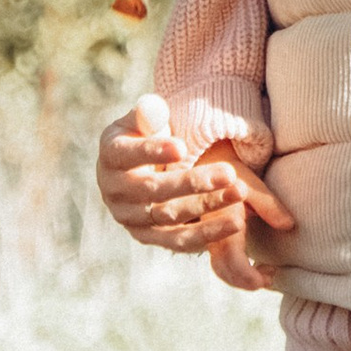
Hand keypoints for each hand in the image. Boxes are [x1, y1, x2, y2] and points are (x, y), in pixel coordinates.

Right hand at [95, 95, 294, 270]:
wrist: (136, 168)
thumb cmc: (144, 135)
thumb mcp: (141, 120)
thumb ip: (147, 113)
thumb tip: (153, 109)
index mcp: (111, 157)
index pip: (128, 155)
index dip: (153, 152)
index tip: (183, 147)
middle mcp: (115, 192)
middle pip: (153, 190)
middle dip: (193, 182)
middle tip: (229, 172)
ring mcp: (131, 219)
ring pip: (169, 216)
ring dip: (206, 206)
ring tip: (239, 193)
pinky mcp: (149, 237)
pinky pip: (178, 241)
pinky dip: (206, 234)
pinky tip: (236, 223)